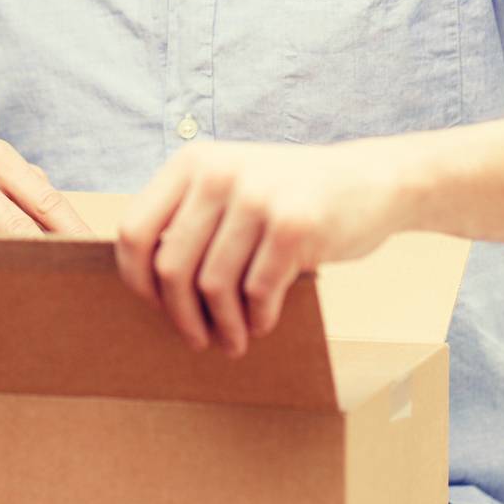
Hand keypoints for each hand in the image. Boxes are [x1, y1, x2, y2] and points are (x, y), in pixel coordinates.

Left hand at [114, 137, 416, 354]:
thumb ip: (190, 216)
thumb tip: (145, 282)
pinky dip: (257, 319)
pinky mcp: (293, 225)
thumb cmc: (290, 193)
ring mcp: (256, 197)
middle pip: (170, 266)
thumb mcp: (231, 183)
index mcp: (192, 162)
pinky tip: (262, 324)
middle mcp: (218, 173)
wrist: (370, 179)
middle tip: (195, 338)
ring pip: (213, 286)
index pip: (134, 231)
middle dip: (180, 315)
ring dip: (222, 326)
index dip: (136, 279)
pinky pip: (257, 292)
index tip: (155, 304)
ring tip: (232, 341)